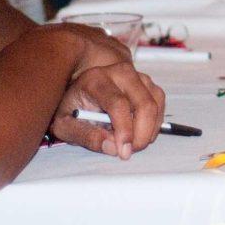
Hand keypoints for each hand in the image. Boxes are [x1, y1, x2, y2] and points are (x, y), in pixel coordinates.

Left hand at [48, 61, 165, 159]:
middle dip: (142, 133)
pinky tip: (141, 132)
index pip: (118, 104)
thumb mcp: (65, 126)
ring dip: (150, 129)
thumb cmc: (72, 108)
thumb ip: (86, 137)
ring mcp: (137, 75)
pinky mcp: (147, 82)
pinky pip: (159, 102)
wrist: (80, 88)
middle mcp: (120, 72)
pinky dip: (155, 121)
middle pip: (144, 103)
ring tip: (133, 143)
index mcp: (96, 79)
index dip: (125, 130)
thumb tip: (112, 147)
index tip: (124, 151)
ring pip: (155, 103)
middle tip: (130, 151)